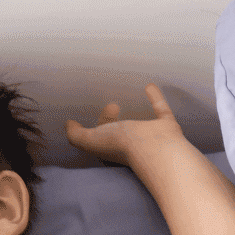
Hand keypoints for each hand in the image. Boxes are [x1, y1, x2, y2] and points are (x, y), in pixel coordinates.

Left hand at [65, 84, 189, 165]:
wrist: (154, 148)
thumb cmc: (121, 146)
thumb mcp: (89, 141)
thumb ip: (76, 135)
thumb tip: (68, 125)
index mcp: (111, 147)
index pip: (99, 137)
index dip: (93, 127)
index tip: (88, 115)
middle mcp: (130, 143)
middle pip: (118, 129)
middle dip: (111, 118)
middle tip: (111, 105)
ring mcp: (150, 136)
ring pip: (140, 122)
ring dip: (134, 110)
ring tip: (128, 95)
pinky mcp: (166, 126)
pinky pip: (160, 109)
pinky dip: (156, 98)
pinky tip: (150, 86)